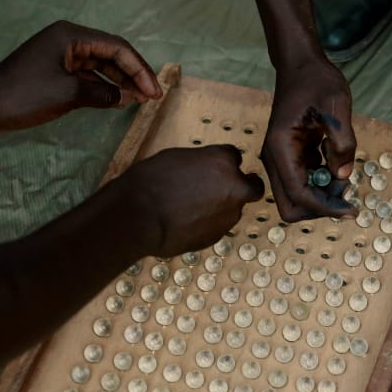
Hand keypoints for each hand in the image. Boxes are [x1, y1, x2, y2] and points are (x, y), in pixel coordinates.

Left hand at [0, 20, 160, 133]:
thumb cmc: (25, 94)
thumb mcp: (69, 94)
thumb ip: (104, 94)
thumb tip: (127, 98)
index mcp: (71, 36)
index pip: (117, 48)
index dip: (140, 69)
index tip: (154, 92)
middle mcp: (69, 41)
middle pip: (112, 55)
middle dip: (134, 75)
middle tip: (152, 96)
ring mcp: (62, 56)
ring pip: (102, 66)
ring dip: (121, 82)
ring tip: (139, 100)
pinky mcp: (56, 71)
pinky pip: (89, 76)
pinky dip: (105, 88)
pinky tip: (118, 100)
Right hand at [114, 145, 264, 255]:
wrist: (139, 216)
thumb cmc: (151, 180)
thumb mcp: (177, 158)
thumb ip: (201, 163)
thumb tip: (206, 169)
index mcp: (223, 161)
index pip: (236, 156)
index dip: (226, 162)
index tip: (218, 167)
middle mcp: (234, 187)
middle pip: (252, 186)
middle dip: (244, 186)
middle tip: (227, 189)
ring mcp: (229, 214)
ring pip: (235, 208)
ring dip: (222, 207)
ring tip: (193, 209)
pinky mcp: (219, 234)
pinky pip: (219, 225)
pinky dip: (209, 223)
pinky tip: (187, 223)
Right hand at [262, 58, 356, 221]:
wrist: (301, 65)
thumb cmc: (317, 81)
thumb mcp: (337, 106)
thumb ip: (342, 143)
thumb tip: (342, 176)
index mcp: (281, 147)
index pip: (298, 194)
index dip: (325, 207)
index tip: (352, 209)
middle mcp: (275, 158)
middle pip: (291, 205)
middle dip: (320, 206)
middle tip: (345, 189)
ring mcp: (280, 159)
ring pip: (297, 197)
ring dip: (322, 195)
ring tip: (344, 173)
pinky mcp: (290, 156)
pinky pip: (304, 182)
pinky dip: (322, 183)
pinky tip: (337, 163)